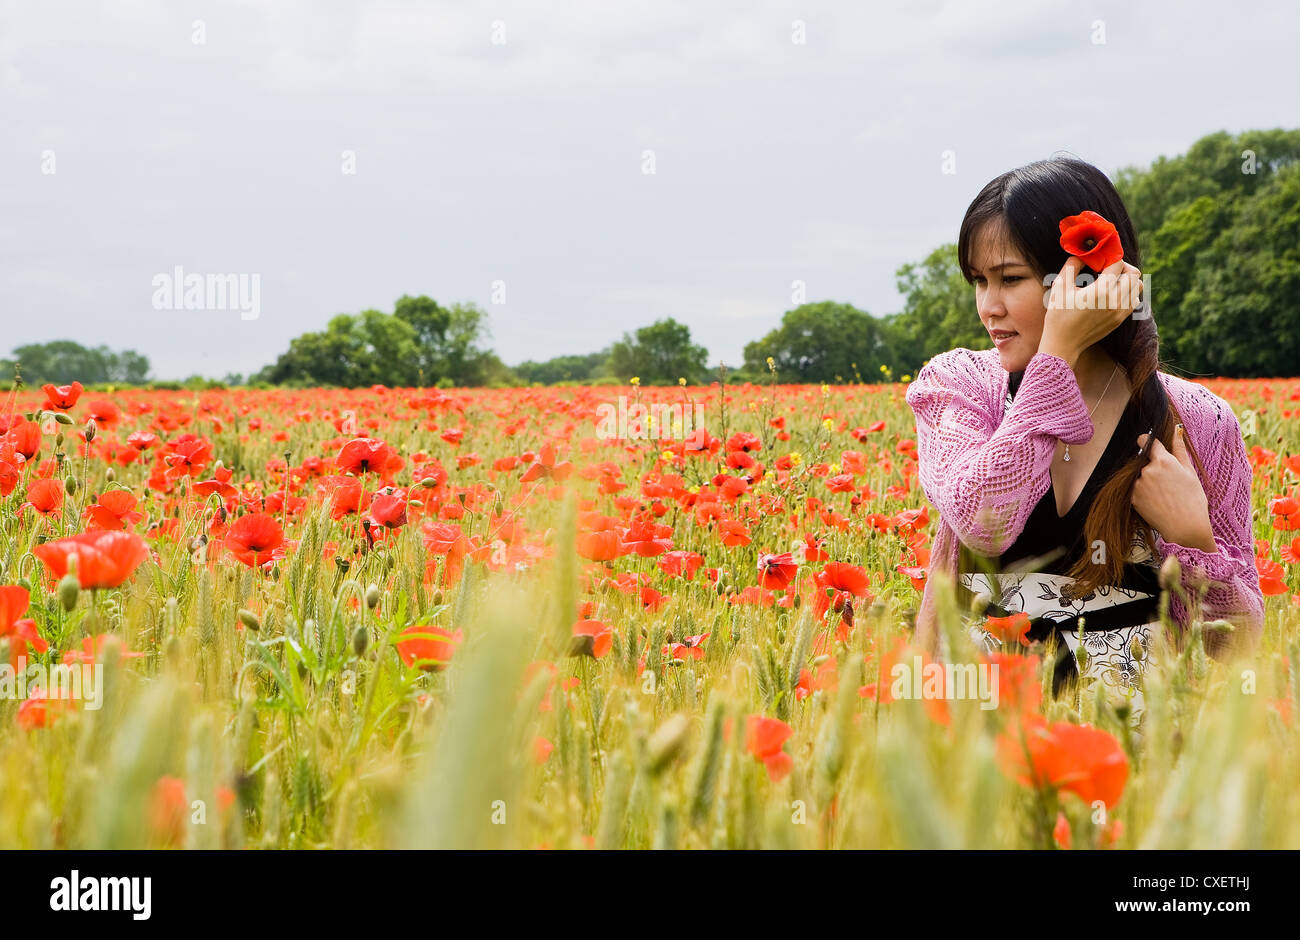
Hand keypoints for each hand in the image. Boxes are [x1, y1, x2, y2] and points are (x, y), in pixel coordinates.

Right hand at [1041, 256, 1143, 362]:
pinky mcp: (1120, 319)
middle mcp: (1115, 301)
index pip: (1117, 263)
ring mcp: (1120, 312)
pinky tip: (1110, 293)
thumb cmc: (1058, 315)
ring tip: (1110, 280)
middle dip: (1122, 266)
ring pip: (1137, 287)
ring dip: (1126, 279)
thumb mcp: (1060, 287)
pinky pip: (1133, 300)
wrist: (1063, 344)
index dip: (1109, 256)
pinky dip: (1127, 292)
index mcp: (1101, 291)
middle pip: (1134, 273)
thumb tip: (1082, 254)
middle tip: (1107, 267)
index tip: (1098, 257)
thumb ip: (1072, 266)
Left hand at [1132, 427, 1216, 552]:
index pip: (1147, 441)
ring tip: (1163, 494)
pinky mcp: (1132, 497)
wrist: (1185, 527)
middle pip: (1144, 461)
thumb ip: (1179, 450)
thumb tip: (1176, 430)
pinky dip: (1142, 493)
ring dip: (1147, 480)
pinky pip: (1134, 489)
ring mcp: (1138, 484)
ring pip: (1139, 476)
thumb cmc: (1193, 499)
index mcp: (1163, 461)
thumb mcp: (1189, 472)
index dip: (1147, 442)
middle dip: (1152, 467)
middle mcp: (1147, 470)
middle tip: (1168, 483)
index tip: (1147, 443)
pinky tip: (1156, 501)